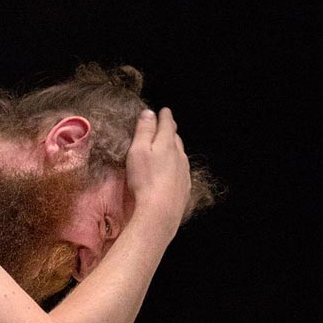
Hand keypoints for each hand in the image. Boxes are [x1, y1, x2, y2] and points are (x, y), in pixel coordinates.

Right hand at [124, 106, 192, 236]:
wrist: (160, 212)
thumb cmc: (145, 180)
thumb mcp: (138, 151)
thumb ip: (144, 131)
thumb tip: (149, 113)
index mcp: (167, 143)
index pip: (167, 123)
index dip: (164, 116)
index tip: (164, 110)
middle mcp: (179, 155)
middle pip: (175, 138)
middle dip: (170, 130)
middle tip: (166, 126)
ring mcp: (184, 171)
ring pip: (180, 154)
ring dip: (174, 148)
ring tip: (169, 146)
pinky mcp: (184, 187)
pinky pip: (182, 170)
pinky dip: (176, 165)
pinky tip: (172, 170)